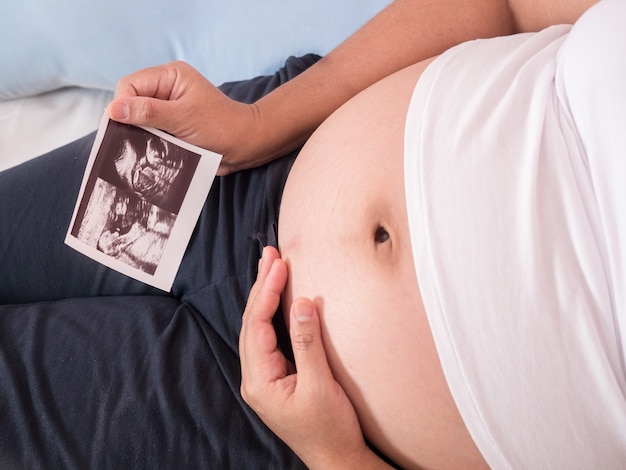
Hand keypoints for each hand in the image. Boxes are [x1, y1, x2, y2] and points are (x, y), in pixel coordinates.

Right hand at [107, 61, 262, 174]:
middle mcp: (167, 90)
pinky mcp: (172, 128)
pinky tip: (154, 153)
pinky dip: (150, 144)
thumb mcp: (182, 117)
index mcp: (170, 76)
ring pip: (139, 121)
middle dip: (131, 122)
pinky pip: (151, 134)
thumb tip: (113, 109)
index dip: (123, 105)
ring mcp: (169, 109)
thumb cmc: (221, 127)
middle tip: (135, 142)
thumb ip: (148, 112)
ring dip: (141, 136)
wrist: (246, 147)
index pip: (130, 85)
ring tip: (148, 149)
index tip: (124, 127)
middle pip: (131, 103)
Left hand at [239, 247, 390, 468]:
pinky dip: (273, 314)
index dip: (266, 292)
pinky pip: (270, 338)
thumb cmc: (330, 429)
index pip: (256, 325)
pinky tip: (278, 299)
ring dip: (265, 297)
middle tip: (270, 256)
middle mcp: (256, 378)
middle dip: (261, 287)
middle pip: (252, 323)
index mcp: (259, 381)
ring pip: (259, 329)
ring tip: (272, 268)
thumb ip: (308, 343)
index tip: (279, 265)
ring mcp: (265, 378)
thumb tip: (301, 303)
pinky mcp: (277, 378)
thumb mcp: (321, 385)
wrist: (336, 459)